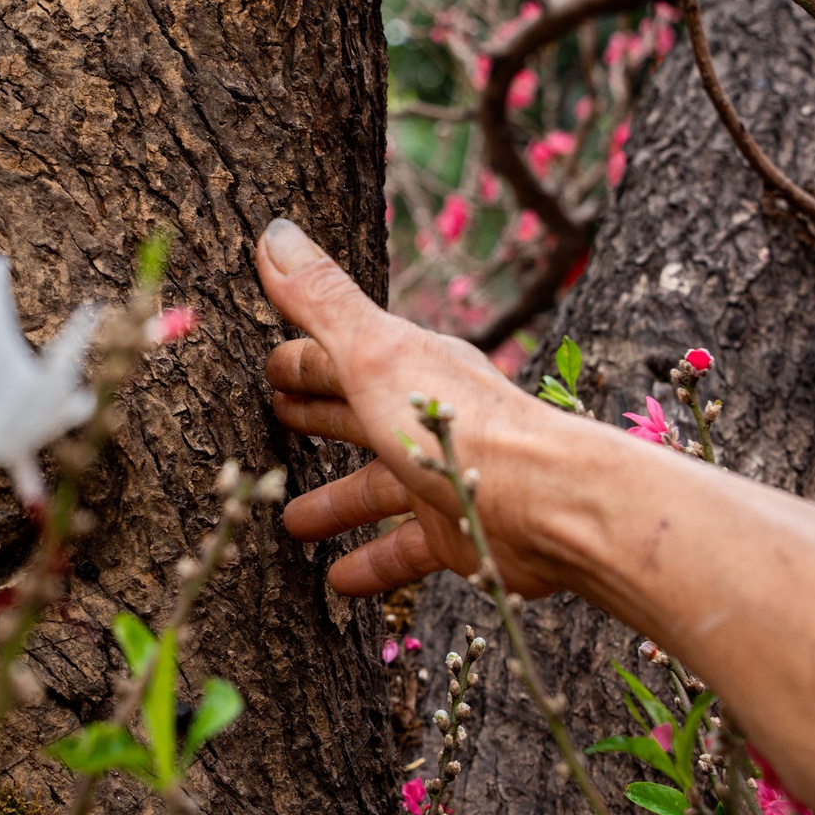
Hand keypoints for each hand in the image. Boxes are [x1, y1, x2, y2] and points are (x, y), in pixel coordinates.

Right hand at [255, 218, 570, 598]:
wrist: (549, 503)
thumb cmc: (456, 424)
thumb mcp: (374, 354)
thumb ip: (321, 300)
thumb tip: (273, 232)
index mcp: (406, 366)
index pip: (340, 356)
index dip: (301, 360)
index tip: (265, 366)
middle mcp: (425, 416)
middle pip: (357, 416)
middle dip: (315, 417)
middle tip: (272, 422)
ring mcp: (443, 476)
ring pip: (376, 488)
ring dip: (334, 502)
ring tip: (287, 521)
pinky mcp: (459, 532)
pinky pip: (405, 548)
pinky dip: (372, 562)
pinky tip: (337, 582)